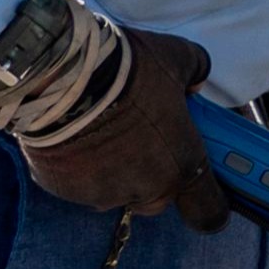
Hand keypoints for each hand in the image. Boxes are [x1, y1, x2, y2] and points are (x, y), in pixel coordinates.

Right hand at [20, 30, 233, 230]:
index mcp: (182, 164)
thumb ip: (196, 73)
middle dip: (154, 179)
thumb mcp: (176, 58)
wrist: (60, 75)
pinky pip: (77, 184)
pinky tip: (71, 137)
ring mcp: (102, 192)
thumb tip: (196, 82)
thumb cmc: (126, 69)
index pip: (208, 210)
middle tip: (144, 145)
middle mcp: (146, 187)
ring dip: (114, 172)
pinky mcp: (63, 190)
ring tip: (100, 132)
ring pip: (114, 192)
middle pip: (157, 199)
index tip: (200, 188)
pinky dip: (77, 168)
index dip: (207, 200)